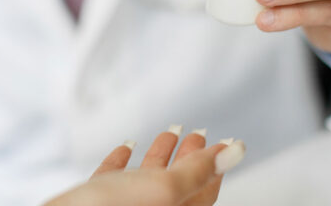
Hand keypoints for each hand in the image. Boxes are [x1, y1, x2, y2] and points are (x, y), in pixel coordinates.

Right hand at [44, 128, 245, 205]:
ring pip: (146, 180)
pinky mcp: (94, 205)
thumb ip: (198, 170)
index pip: (204, 190)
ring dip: (157, 155)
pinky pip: (112, 181)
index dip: (215, 163)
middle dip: (188, 155)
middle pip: (178, 184)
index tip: (225, 141)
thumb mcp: (163, 189)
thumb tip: (236, 151)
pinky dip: (120, 162)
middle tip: (195, 133)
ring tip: (167, 132)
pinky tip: (124, 147)